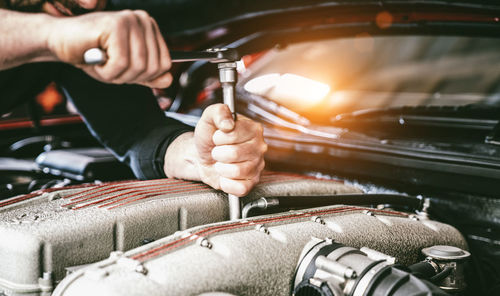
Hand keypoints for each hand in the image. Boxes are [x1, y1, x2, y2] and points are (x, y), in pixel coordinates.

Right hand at [47, 10, 171, 87]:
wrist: (59, 41)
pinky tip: (95, 58)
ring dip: (116, 75)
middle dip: (128, 77)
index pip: (164, 64)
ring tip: (102, 61)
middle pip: (151, 67)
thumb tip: (169, 80)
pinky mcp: (116, 25)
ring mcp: (130, 20)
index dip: (143, 76)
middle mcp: (143, 20)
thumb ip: (148, 75)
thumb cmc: (91, 53)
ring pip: (138, 67)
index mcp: (149, 27)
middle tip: (108, 66)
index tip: (122, 68)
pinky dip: (106, 71)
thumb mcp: (125, 69)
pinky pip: (121, 64)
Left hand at [194, 104, 266, 195]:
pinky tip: (225, 176)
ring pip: (237, 171)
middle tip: (218, 151)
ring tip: (221, 163)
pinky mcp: (253, 182)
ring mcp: (258, 165)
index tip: (217, 137)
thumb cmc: (209, 137)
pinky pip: (240, 188)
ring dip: (221, 168)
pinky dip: (227, 183)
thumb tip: (228, 124)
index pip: (234, 134)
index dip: (219, 137)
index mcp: (253, 129)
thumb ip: (218, 112)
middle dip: (218, 153)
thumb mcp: (209, 118)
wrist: (203, 155)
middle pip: (234, 154)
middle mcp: (259, 147)